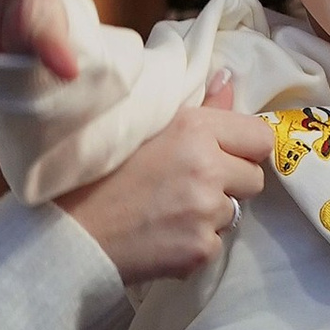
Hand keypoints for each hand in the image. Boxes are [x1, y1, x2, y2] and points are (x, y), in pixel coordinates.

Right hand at [56, 68, 265, 292]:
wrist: (69, 231)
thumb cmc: (100, 173)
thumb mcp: (148, 127)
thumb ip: (201, 108)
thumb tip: (229, 80)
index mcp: (196, 129)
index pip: (260, 137)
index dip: (244, 148)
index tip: (224, 155)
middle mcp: (208, 168)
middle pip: (254, 179)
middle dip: (231, 182)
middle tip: (190, 184)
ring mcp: (206, 212)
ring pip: (234, 212)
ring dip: (211, 213)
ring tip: (169, 209)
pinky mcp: (201, 250)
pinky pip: (215, 243)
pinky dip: (194, 242)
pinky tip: (163, 234)